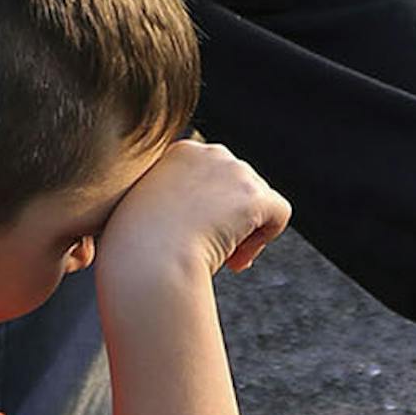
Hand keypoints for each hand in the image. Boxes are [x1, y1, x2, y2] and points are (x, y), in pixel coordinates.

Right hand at [103, 140, 290, 278]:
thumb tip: (204, 216)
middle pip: (240, 185)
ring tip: (222, 261)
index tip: (192, 239)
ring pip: (260, 202)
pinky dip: (265, 239)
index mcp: (179, 153)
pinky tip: (238, 261)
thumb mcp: (145, 212)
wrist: (146, 262)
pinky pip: (279, 214)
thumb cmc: (136, 250)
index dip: (210, 212)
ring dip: (246, 233)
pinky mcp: (253, 196)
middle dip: (232, 220)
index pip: (214, 178)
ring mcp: (233, 171)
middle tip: (214, 255)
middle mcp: (209, 152)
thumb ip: (172, 203)